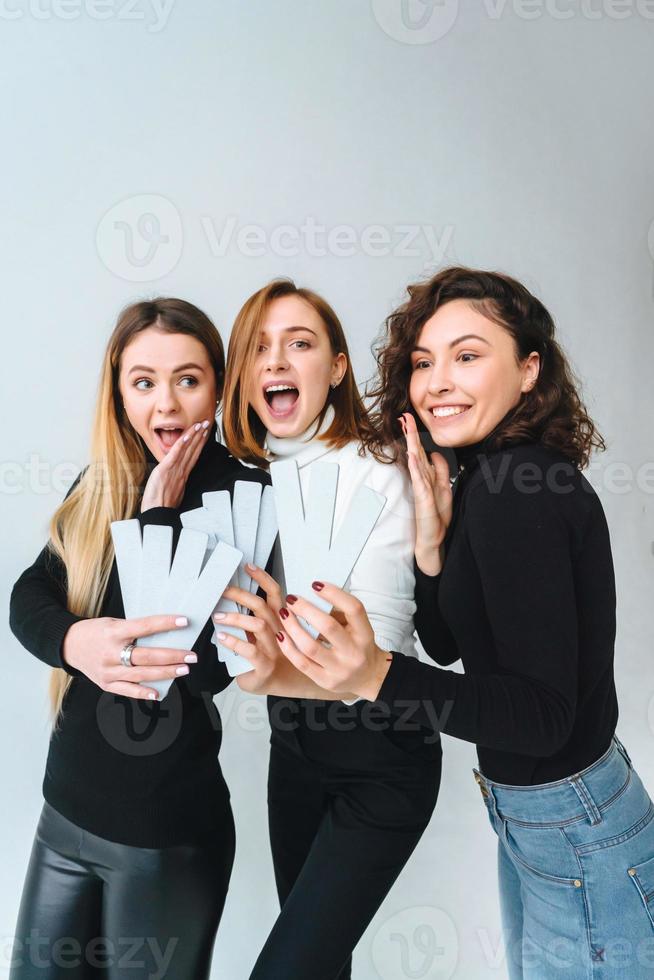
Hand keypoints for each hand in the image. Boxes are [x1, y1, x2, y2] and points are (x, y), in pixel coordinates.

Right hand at [62, 614, 196, 699]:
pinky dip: (144, 693)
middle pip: (147, 656)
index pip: (145, 627)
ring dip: (166, 673)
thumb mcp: (114, 623)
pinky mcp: (105, 684)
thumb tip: (164, 635)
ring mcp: (108, 671)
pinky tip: (158, 693)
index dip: (166, 623)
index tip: (184, 621)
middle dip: (172, 656)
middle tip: (191, 656)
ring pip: (141, 675)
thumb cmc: (96, 631)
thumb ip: (135, 630)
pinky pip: (128, 690)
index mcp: (114, 632)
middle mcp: (111, 653)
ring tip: (183, 670)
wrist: (69, 645)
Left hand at [141, 419, 210, 511]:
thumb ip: (176, 482)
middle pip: (193, 451)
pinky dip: (181, 445)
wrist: (156, 515)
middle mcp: (181, 472)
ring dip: (194, 436)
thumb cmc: (160, 506)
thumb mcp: (173, 493)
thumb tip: (178, 478)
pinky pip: (175, 455)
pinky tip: (187, 436)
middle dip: (201, 436)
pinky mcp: (165, 470)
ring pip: (186, 450)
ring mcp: (174, 471)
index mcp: (183, 476)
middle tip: (207, 424)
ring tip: (200, 425)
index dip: (200, 444)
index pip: (193, 456)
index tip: (205, 433)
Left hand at [213, 568, 285, 694]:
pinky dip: (234, 641)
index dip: (263, 578)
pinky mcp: (265, 665)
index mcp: (280, 620)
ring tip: (218, 617)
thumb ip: (253, 618)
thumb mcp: (265, 633)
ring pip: (258, 625)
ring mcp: (275, 649)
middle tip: (222, 591)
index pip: (275, 594)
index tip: (248, 567)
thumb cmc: (269, 655)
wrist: (278, 683)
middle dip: (240, 595)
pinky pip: (250, 650)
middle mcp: (280, 631)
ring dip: (236, 618)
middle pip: (262, 606)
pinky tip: (222, 638)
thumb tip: (228, 600)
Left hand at [275, 582, 391, 700]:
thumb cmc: (358, 645)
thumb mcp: (358, 627)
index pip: (354, 609)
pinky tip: (281, 635)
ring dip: (293, 627)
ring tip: (284, 613)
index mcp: (365, 634)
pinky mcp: (325, 681)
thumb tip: (314, 592)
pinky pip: (302, 663)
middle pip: (328, 627)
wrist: (368, 677)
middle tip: (292, 598)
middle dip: (306, 609)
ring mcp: (339, 670)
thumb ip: (341, 612)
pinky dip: (288, 648)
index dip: (334, 594)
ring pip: (310, 646)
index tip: (315, 584)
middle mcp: (354, 653)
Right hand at [400, 412, 451, 574]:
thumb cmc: (436, 517)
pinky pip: (418, 479)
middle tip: (404, 416)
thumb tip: (435, 454)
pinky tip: (412, 455)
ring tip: (406, 428)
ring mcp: (420, 488)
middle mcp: (422, 479)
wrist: (433, 539)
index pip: (420, 450)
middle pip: (415, 451)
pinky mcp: (422, 498)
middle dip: (411, 433)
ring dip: (411, 444)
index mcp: (427, 476)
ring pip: (415, 461)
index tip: (410, 419)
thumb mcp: (444, 488)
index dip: (416, 435)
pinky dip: (415, 466)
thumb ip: (441, 471)